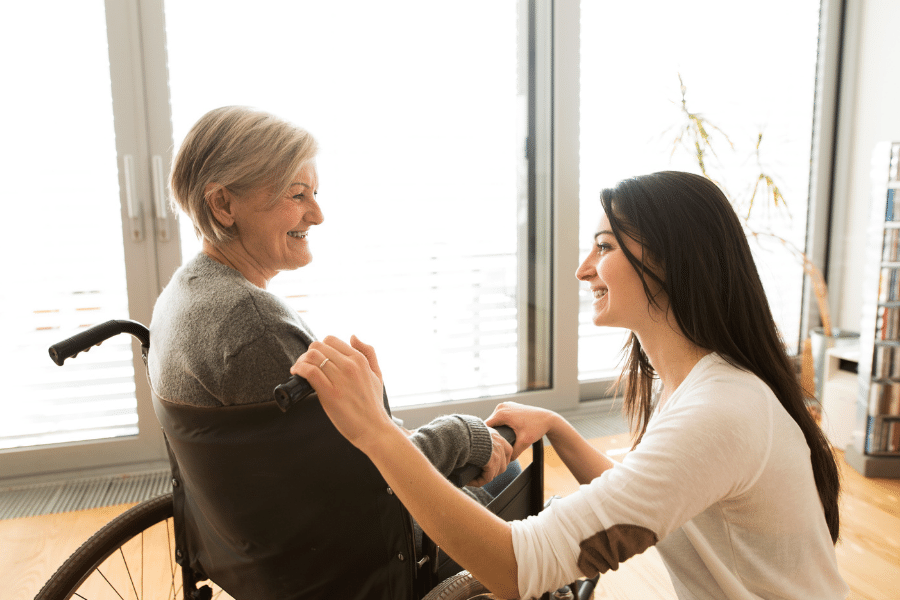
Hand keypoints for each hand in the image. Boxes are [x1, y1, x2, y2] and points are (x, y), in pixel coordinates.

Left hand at [290, 335, 391, 450]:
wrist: (374, 428)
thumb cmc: (373, 404)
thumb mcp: (377, 374)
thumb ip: (368, 352)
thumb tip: (353, 336)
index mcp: (360, 359)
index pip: (331, 340)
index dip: (320, 347)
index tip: (316, 358)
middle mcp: (350, 366)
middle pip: (318, 346)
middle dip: (307, 354)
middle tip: (304, 364)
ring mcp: (340, 379)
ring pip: (312, 356)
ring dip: (301, 361)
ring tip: (298, 370)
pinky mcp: (330, 393)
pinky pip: (309, 371)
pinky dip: (299, 369)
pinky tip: (296, 374)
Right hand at [469, 427, 513, 486]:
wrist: (463, 433)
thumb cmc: (464, 430)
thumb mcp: (473, 428)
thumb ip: (476, 433)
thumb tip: (468, 436)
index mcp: (495, 435)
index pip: (506, 449)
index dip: (501, 458)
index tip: (491, 463)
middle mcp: (500, 444)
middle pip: (504, 462)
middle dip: (494, 469)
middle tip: (482, 472)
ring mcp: (497, 454)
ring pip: (496, 472)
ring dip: (486, 476)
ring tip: (475, 477)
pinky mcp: (492, 464)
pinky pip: (487, 478)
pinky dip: (478, 481)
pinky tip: (470, 482)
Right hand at [485, 401, 558, 459]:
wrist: (547, 419)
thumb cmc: (537, 428)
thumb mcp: (525, 442)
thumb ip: (514, 452)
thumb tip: (505, 461)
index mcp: (501, 413)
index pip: (486, 427)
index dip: (486, 438)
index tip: (488, 448)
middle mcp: (501, 407)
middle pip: (489, 424)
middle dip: (491, 435)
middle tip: (494, 447)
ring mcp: (505, 405)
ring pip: (494, 421)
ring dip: (495, 430)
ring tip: (499, 442)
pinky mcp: (508, 407)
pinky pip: (499, 418)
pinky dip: (500, 425)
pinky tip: (503, 434)